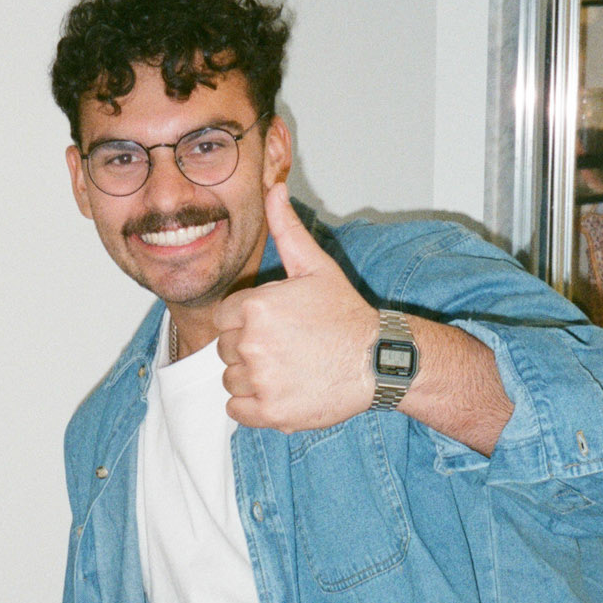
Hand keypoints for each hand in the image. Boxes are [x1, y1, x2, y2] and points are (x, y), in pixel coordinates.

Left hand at [215, 182, 379, 430]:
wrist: (377, 360)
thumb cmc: (345, 313)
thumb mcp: (316, 267)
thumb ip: (287, 230)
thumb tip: (273, 189)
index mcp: (255, 307)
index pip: (224, 318)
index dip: (246, 322)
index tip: (275, 326)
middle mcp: (252, 344)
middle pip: (226, 349)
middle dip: (249, 349)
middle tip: (286, 348)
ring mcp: (261, 381)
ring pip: (231, 380)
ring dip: (251, 378)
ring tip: (286, 369)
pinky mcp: (270, 412)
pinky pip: (237, 411)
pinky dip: (252, 406)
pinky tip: (279, 392)